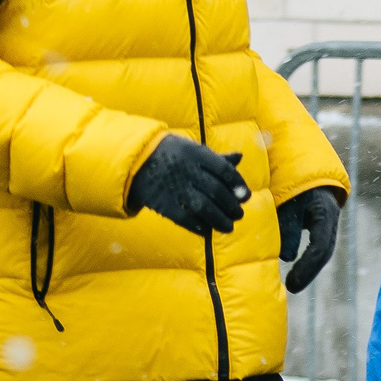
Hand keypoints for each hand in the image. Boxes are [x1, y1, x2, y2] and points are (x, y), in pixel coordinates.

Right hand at [128, 135, 247, 234]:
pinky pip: (184, 218)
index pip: (224, 170)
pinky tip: (207, 230)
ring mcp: (174, 187)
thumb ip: (216, 158)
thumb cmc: (171, 154)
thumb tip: (239, 158)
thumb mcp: (192, 149)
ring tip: (228, 227)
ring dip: (220, 220)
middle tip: (238, 214)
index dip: (238, 185)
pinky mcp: (162, 203)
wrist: (134, 160)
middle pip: (216, 191)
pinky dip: (198, 226)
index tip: (246, 197)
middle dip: (231, 206)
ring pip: (203, 207)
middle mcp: (186, 170)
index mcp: (196, 153)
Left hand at [278, 188, 342, 292]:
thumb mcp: (289, 203)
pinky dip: (308, 260)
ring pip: (323, 251)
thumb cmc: (295, 184)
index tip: (292, 282)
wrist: (308, 171)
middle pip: (325, 253)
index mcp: (325, 214)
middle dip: (309, 272)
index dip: (307, 267)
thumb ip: (288, 227)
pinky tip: (297, 270)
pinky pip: (318, 247)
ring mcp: (329, 225)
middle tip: (292, 287)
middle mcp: (331, 222)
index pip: (320, 247)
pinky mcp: (322, 227)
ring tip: (294, 283)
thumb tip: (287, 257)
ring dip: (309, 269)